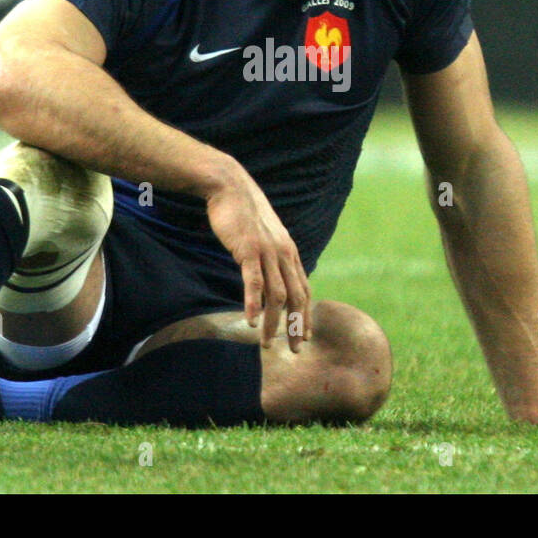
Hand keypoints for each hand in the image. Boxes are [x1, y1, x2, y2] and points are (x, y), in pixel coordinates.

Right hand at [204, 165, 309, 352]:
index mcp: (289, 252)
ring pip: (277, 295)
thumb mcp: (265, 236)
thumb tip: (272, 276)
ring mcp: (267, 252)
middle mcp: (284, 254)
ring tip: (267, 343)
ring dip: (274, 322)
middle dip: (297, 326)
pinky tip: (251, 321)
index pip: (304, 290)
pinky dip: (254, 304)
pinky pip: (254, 282)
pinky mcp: (249, 249)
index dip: (305, 315)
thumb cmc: (244, 213)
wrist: (231, 187)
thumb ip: (272, 255)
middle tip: (294, 349)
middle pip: (297, 297)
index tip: (304, 336)